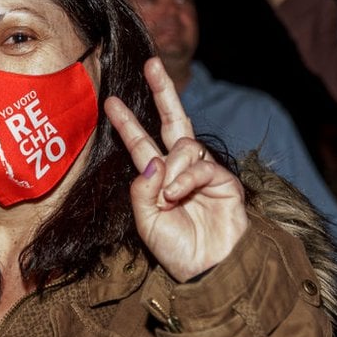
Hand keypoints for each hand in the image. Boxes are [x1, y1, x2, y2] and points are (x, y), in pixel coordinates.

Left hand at [104, 57, 247, 281]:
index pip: (141, 142)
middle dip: (163, 91)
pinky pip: (201, 165)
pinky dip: (186, 178)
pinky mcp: (224, 181)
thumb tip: (151, 161)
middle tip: (151, 65)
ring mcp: (203, 172)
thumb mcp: (145, 222)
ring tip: (168, 195)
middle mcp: (180, 169)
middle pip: (174, 121)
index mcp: (158, 177)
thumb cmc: (176, 250)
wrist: (207, 271)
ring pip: (185, 146)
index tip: (112, 100)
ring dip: (172, 166)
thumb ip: (142, 191)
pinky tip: (178, 194)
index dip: (127, 122)